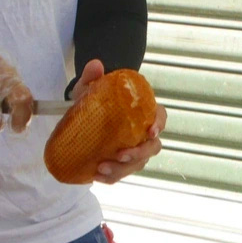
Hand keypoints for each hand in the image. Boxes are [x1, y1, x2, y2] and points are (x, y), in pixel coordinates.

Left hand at [69, 60, 165, 182]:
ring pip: (138, 164)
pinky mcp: (120, 164)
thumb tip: (96, 65)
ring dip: (123, 169)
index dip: (159, 124)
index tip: (150, 131)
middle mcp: (142, 134)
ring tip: (101, 169)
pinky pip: (121, 174)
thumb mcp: (90, 88)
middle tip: (120, 154)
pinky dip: (111, 177)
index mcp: (142, 113)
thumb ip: (93, 77)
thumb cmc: (93, 102)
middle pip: (153, 147)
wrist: (80, 118)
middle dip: (139, 153)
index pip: (161, 117)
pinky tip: (96, 176)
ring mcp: (133, 150)